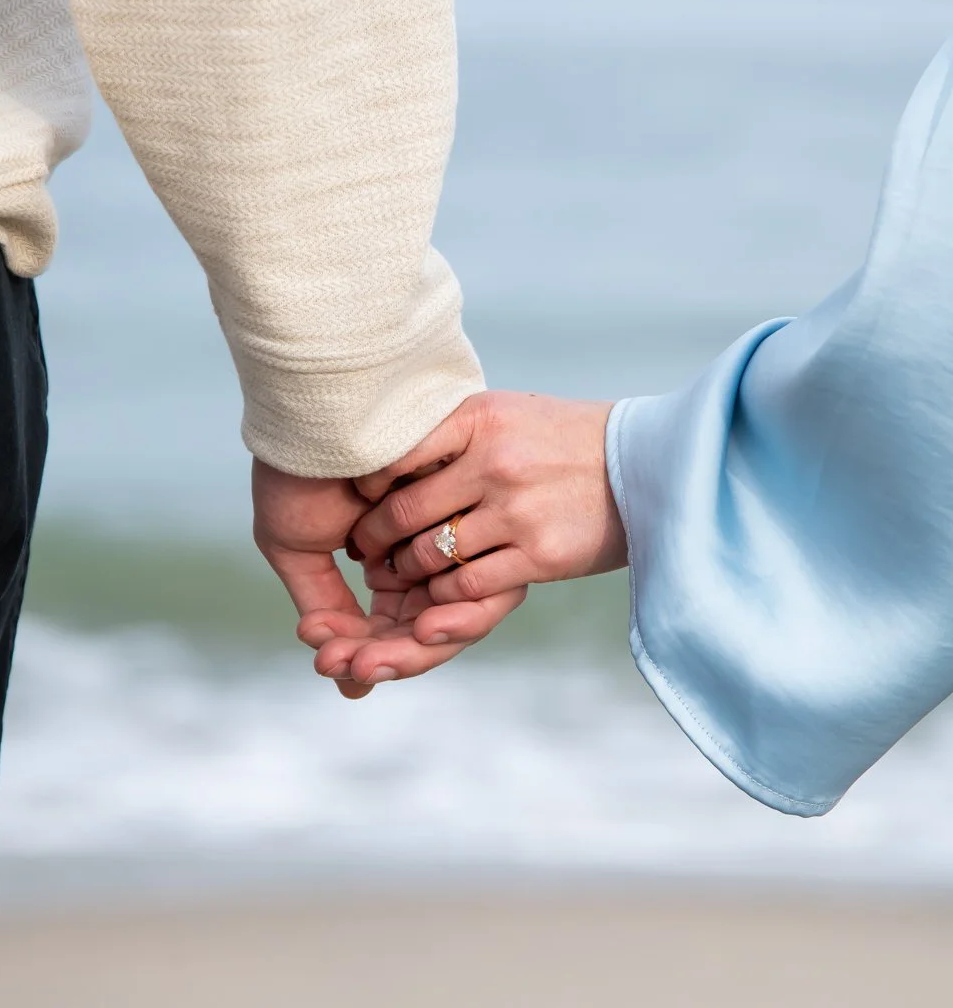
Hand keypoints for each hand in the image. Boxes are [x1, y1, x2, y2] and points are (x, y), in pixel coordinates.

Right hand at [253, 458, 527, 695]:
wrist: (314, 416)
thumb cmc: (298, 476)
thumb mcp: (300, 551)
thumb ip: (326, 612)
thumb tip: (351, 683)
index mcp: (395, 574)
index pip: (395, 636)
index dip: (368, 657)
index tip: (335, 665)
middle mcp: (434, 561)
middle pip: (428, 635)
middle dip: (388, 657)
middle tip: (355, 668)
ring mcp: (457, 541)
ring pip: (453, 618)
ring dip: (412, 645)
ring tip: (370, 657)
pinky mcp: (477, 518)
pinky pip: (480, 583)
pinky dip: (450, 610)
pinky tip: (417, 622)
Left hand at [309, 391, 626, 685]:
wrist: (646, 463)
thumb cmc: (563, 439)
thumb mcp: (505, 413)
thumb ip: (449, 432)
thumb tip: (380, 459)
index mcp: (479, 419)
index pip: (394, 455)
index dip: (367, 487)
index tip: (361, 501)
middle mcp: (496, 462)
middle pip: (404, 513)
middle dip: (374, 539)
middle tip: (365, 549)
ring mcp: (518, 511)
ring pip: (431, 555)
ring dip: (407, 572)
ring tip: (399, 572)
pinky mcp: (541, 555)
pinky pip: (468, 585)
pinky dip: (444, 595)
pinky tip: (439, 592)